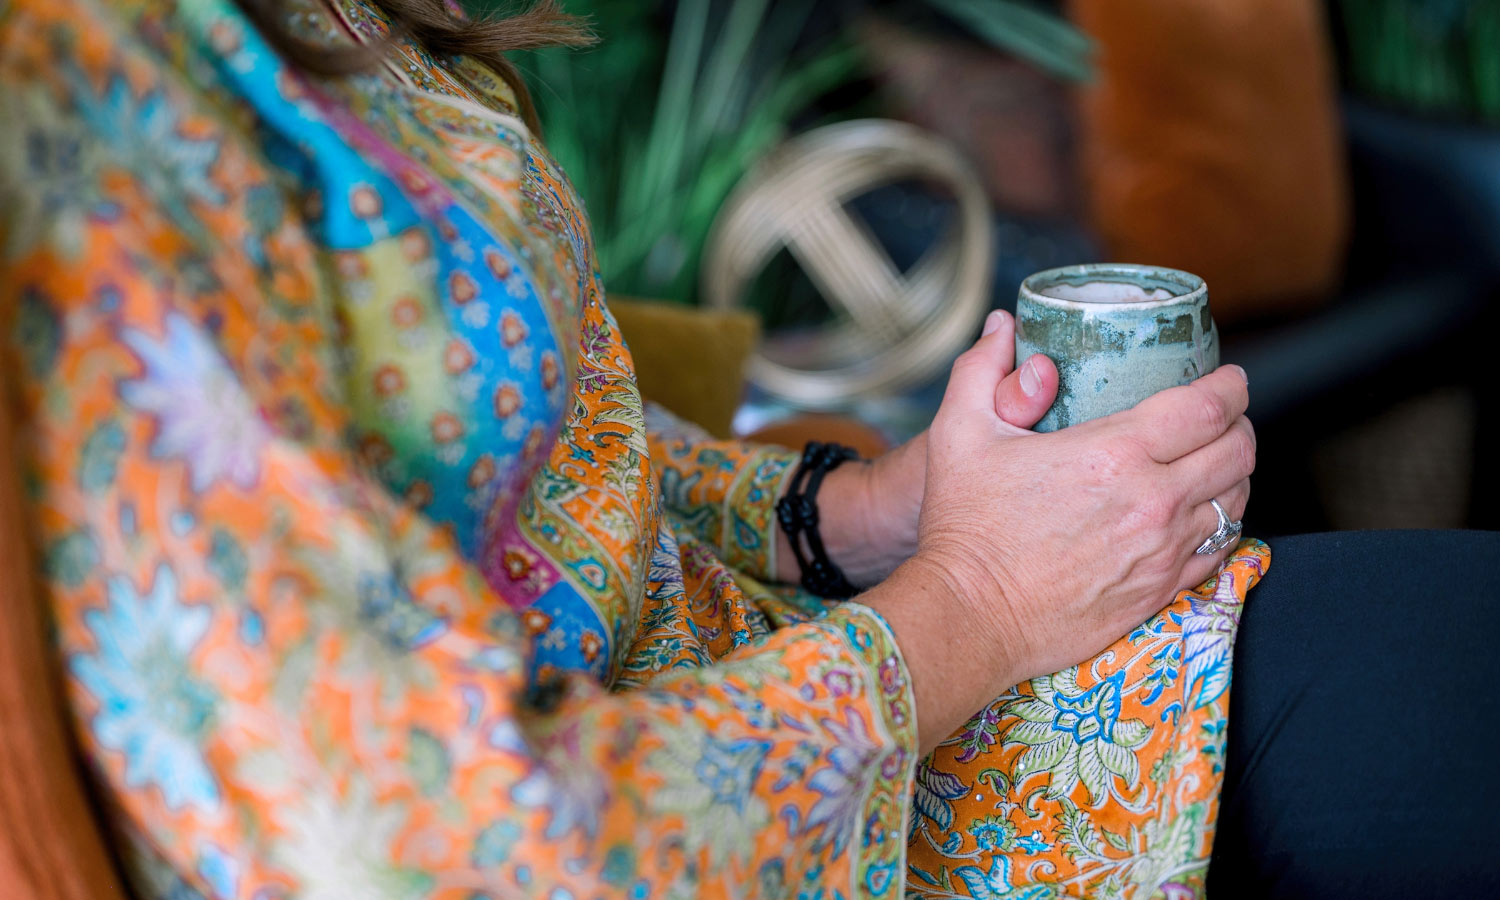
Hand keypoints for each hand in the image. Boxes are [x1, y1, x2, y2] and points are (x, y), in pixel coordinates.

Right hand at [861, 310, 1252, 749]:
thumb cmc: (965, 527)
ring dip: (1234, 474)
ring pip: (1237, 500)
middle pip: (1238, 450)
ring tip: (1213, 462)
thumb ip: (981, 370)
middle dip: (1238, 424)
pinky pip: (1220, 550)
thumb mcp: (958, 434)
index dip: (1230, 385)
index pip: (1208, 406)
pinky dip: (1222, 524)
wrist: (971, 615)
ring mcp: (1162, 551)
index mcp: (1113, 453)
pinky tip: (1201, 515)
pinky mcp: (1160, 591)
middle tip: (1221, 416)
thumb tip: (1003, 326)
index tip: (1228, 377)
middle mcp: (1152, 501)